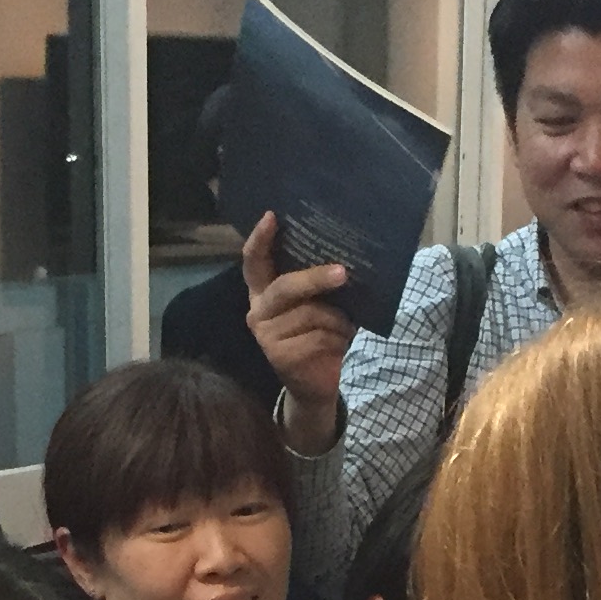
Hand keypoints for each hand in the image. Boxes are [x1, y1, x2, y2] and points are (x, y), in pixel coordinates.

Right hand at [242, 213, 353, 449]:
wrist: (317, 384)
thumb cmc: (322, 334)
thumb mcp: (320, 304)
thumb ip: (320, 284)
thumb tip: (346, 259)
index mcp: (264, 292)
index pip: (254, 261)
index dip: (260, 238)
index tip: (272, 216)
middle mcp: (258, 311)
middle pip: (285, 287)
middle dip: (316, 279)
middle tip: (343, 273)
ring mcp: (265, 335)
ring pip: (310, 314)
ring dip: (338, 318)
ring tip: (346, 326)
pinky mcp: (279, 356)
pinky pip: (317, 337)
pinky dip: (337, 338)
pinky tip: (340, 344)